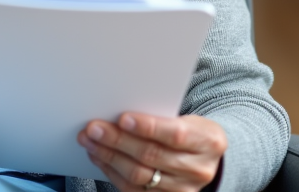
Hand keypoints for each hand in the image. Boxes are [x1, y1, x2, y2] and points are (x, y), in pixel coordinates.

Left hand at [77, 113, 225, 191]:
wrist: (206, 159)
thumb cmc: (191, 132)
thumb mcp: (188, 119)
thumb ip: (161, 117)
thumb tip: (120, 114)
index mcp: (208, 141)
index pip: (175, 135)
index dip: (147, 127)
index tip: (123, 118)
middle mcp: (198, 169)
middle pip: (152, 156)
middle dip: (118, 140)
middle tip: (94, 128)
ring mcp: (182, 190)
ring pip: (139, 175)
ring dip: (108, 156)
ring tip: (90, 141)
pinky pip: (132, 190)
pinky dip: (111, 171)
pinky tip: (99, 157)